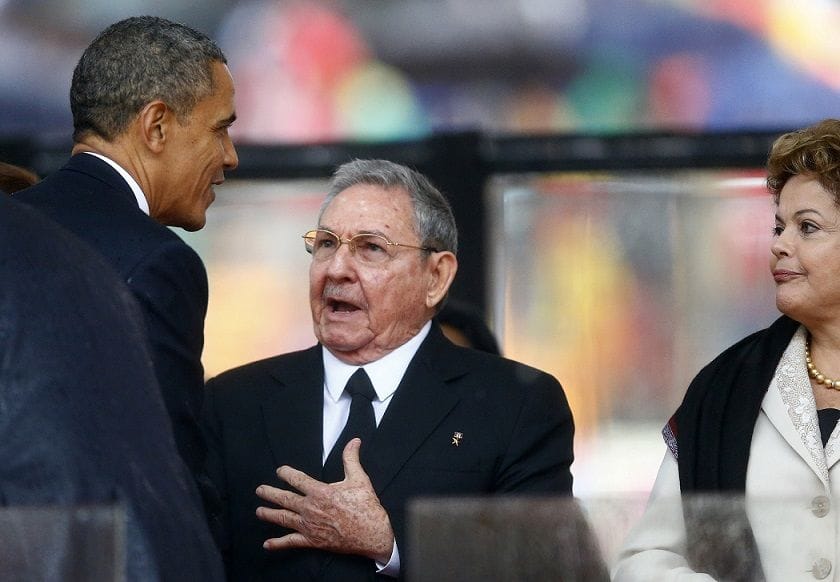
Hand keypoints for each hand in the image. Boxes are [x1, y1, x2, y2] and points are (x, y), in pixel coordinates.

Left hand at [255, 438, 393, 562]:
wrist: (372, 533)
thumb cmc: (366, 507)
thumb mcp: (359, 479)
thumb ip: (351, 459)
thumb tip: (354, 441)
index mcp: (320, 492)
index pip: (297, 479)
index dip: (286, 473)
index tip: (280, 471)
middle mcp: (310, 508)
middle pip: (285, 499)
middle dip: (270, 493)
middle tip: (260, 490)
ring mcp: (309, 526)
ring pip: (283, 518)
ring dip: (269, 514)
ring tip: (259, 511)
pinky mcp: (312, 541)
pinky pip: (291, 542)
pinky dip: (278, 543)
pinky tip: (267, 544)